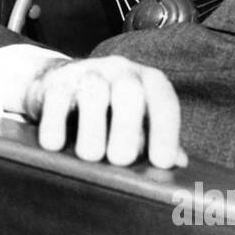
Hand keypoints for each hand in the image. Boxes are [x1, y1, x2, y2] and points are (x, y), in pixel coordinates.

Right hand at [23, 55, 186, 167]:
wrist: (60, 86)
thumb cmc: (109, 112)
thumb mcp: (137, 123)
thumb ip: (155, 141)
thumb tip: (179, 163)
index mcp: (147, 82)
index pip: (163, 102)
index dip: (166, 132)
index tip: (162, 162)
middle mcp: (120, 72)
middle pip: (129, 92)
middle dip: (127, 128)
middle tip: (120, 160)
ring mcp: (87, 73)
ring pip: (93, 93)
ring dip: (92, 129)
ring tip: (89, 157)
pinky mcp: (55, 82)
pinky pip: (56, 98)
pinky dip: (55, 124)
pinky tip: (55, 145)